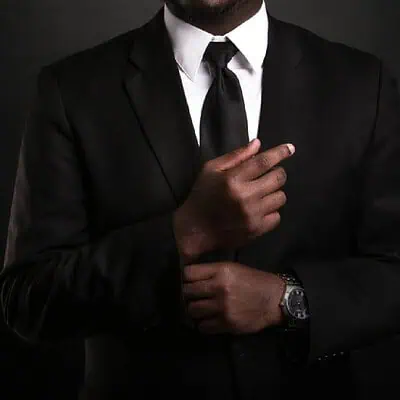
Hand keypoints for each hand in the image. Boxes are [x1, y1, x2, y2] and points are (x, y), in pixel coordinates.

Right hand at [173, 139, 294, 262]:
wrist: (195, 230)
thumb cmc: (201, 197)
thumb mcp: (211, 170)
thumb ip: (236, 156)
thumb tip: (258, 144)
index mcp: (233, 179)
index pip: (263, 162)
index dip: (280, 153)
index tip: (289, 149)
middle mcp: (245, 197)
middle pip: (278, 178)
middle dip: (277, 173)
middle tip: (268, 174)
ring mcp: (252, 215)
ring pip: (280, 197)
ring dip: (273, 192)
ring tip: (261, 193)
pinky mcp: (256, 230)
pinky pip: (277, 217)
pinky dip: (271, 211)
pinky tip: (259, 209)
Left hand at [183, 262, 284, 333]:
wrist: (274, 299)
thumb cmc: (253, 281)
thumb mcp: (233, 268)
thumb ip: (212, 272)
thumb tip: (190, 278)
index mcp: (221, 271)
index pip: (188, 273)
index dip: (186, 277)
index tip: (189, 281)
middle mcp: (219, 288)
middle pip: (187, 292)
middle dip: (188, 294)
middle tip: (193, 296)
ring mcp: (222, 307)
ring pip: (192, 310)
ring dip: (194, 310)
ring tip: (201, 308)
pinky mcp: (227, 324)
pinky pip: (203, 326)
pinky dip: (203, 324)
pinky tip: (209, 319)